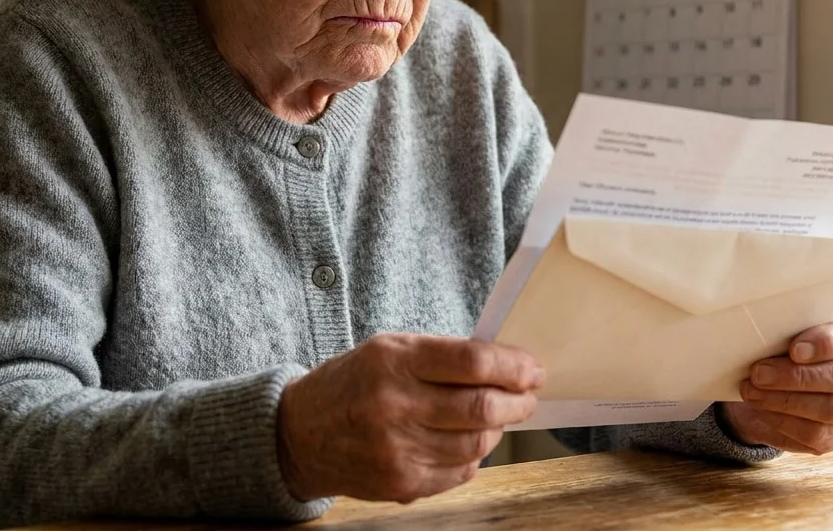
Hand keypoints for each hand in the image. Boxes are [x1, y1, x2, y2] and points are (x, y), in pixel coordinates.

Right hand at [276, 334, 543, 502]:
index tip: (532, 369)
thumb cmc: (352, 383)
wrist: (300, 433)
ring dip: (497, 429)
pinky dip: (474, 457)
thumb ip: (442, 356)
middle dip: (518, 401)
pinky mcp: (400, 482)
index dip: (513, 366)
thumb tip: (504, 367)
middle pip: (481, 407)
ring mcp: (397, 449)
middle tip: (527, 396)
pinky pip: (460, 472)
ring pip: (477, 443)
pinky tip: (467, 442)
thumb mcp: (389, 349)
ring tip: (496, 417)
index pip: (473, 362)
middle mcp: (394, 405)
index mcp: (393, 361)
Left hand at [720, 309, 832, 454]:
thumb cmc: (789, 343)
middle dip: (797, 377)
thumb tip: (763, 335)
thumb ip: (788, 326)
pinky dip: (784, 423)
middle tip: (759, 374)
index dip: (827, 343)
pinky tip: (762, 411)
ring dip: (786, 402)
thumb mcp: (790, 327)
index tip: (794, 350)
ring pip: (832, 409)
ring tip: (753, 393)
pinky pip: (818, 435)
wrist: (782, 378)